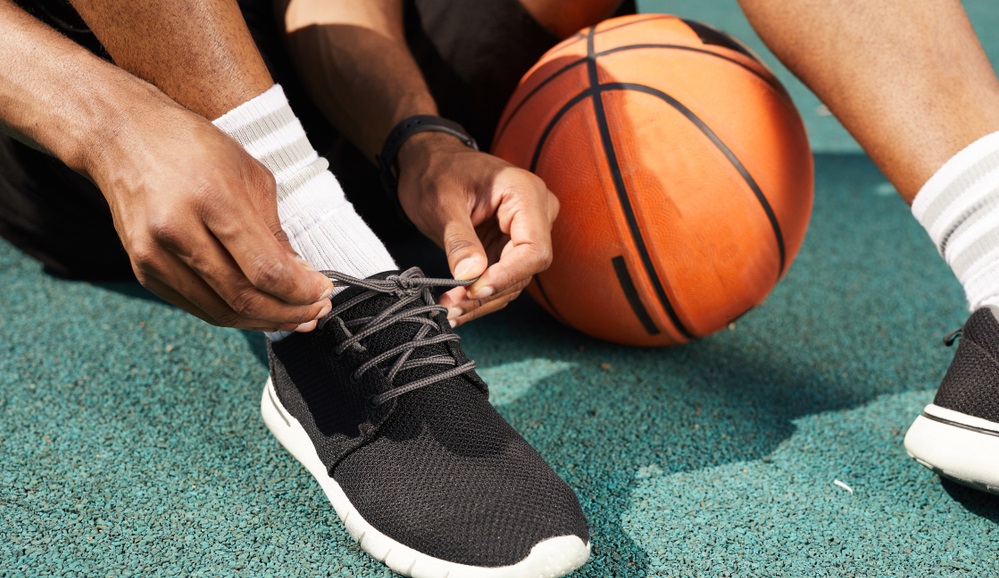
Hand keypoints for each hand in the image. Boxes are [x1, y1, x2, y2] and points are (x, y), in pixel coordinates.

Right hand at [84, 89, 334, 331]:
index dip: (300, 291)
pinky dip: (233, 314)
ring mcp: (154, 254)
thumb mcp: (249, 174)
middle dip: (289, 313)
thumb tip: (300, 275)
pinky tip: (259, 310)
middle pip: (243, 297)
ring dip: (264, 321)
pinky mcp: (143, 269)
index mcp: (211, 198)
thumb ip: (274, 230)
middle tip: (315, 313)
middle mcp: (177, 230)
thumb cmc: (191, 147)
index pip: (265, 269)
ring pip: (220, 311)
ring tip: (295, 318)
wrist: (122, 137)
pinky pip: (198, 306)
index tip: (323, 293)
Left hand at [396, 133, 558, 326]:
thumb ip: (459, 239)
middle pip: (525, 268)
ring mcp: (526, 230)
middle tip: (450, 307)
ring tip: (448, 309)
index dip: (507, 275)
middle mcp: (535, 212)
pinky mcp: (511, 246)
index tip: (474, 291)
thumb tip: (471, 275)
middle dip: (487, 292)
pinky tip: (456, 304)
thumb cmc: (436, 172)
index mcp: (525, 192)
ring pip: (514, 279)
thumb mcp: (441, 203)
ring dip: (481, 300)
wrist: (429, 163)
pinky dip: (479, 294)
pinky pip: (502, 277)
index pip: (534, 248)